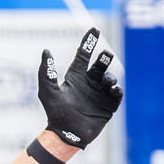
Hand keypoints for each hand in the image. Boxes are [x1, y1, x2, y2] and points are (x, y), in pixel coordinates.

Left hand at [37, 28, 122, 149]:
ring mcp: (100, 93)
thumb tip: (46, 51)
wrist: (66, 135)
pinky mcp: (108, 105)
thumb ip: (46, 72)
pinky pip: (116, 94)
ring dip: (109, 76)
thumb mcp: (47, 91)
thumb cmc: (55, 113)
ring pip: (109, 78)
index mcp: (76, 76)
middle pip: (100, 64)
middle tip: (105, 54)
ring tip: (106, 81)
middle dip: (104, 57)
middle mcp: (89, 82)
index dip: (89, 41)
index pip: (83, 55)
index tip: (94, 28)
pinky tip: (113, 89)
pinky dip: (117, 90)